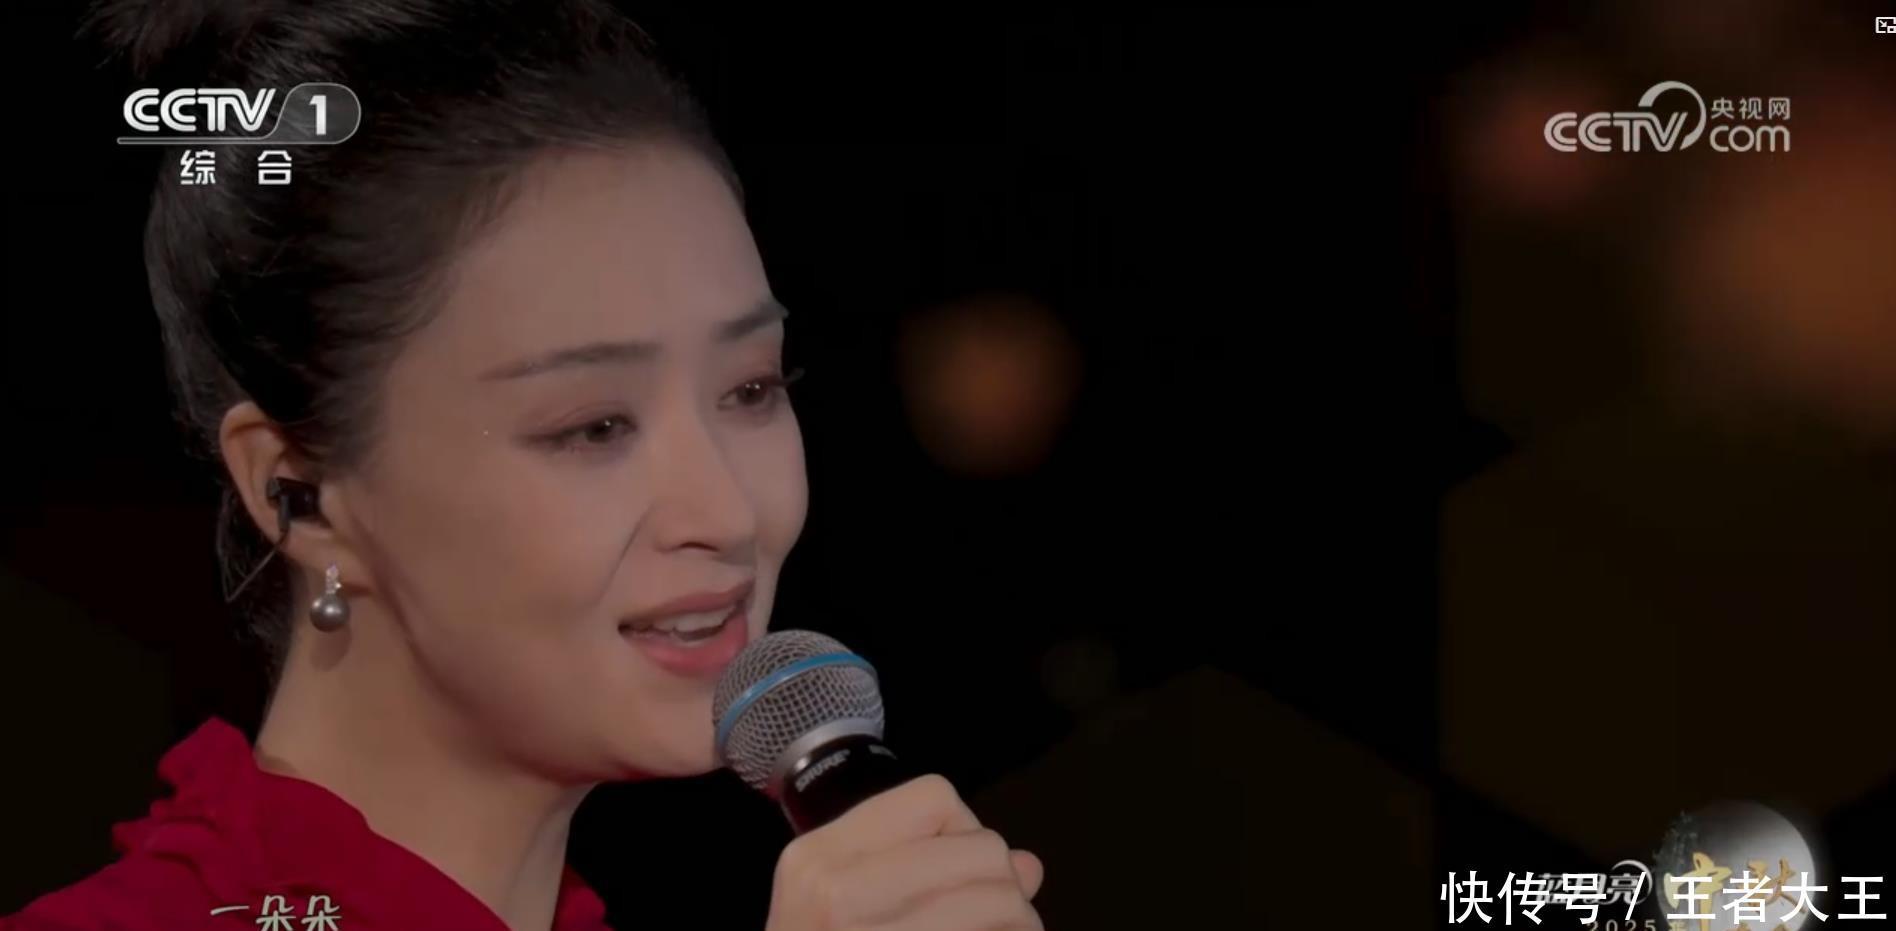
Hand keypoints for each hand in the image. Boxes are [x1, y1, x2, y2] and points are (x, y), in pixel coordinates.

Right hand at [764, 774, 1045, 929]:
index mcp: (817, 860)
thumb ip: (930, 875)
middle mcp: (834, 895)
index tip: (958, 875)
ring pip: (1001, 902)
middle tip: (1000, 920)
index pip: (933, 798)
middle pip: (981, 849)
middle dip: (1005, 886)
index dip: (964, 832)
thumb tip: (1027, 865)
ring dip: (1018, 925)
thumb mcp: (843, 910)